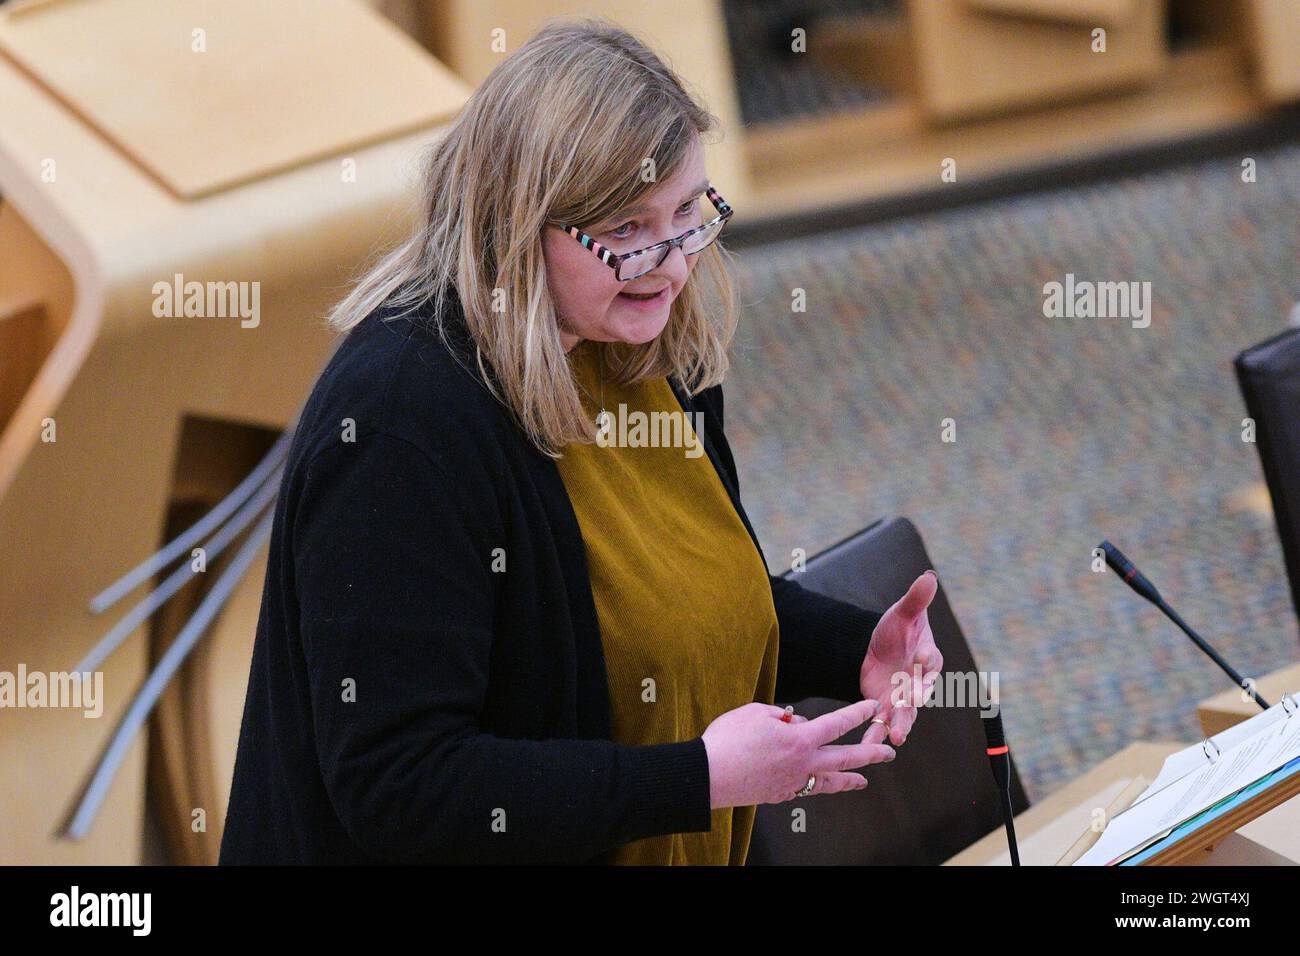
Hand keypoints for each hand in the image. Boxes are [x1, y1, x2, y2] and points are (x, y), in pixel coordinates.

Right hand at [701, 699, 896, 808]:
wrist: (709, 775)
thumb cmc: (728, 739)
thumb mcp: (755, 712)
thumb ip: (780, 715)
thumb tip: (792, 723)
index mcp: (800, 739)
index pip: (837, 723)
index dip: (857, 713)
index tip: (872, 708)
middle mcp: (803, 763)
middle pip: (845, 758)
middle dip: (870, 754)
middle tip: (889, 753)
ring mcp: (793, 782)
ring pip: (830, 781)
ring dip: (850, 780)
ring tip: (864, 781)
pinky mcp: (780, 795)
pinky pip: (806, 789)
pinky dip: (816, 785)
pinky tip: (818, 784)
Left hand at [858, 571, 943, 747]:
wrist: (875, 647)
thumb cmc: (897, 628)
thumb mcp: (903, 613)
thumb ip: (916, 599)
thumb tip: (929, 576)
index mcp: (928, 656)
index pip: (931, 658)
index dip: (928, 657)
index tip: (924, 656)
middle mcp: (919, 680)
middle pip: (921, 691)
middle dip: (917, 699)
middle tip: (914, 703)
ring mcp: (903, 697)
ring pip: (906, 713)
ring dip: (902, 724)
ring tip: (898, 736)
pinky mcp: (885, 707)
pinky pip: (883, 723)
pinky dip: (876, 734)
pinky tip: (868, 746)